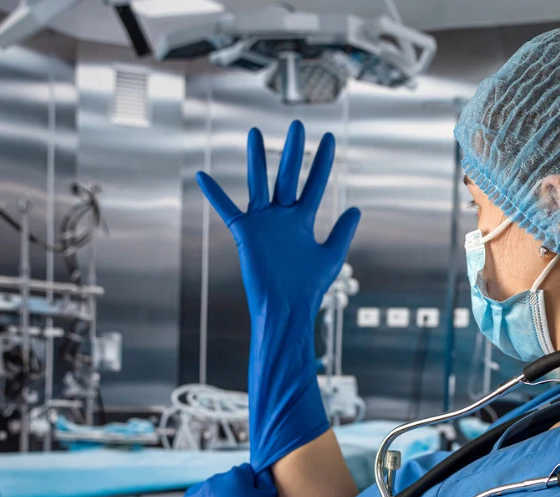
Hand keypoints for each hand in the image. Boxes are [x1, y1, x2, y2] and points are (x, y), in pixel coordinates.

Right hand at [196, 121, 360, 324]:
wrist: (287, 308)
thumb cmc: (309, 288)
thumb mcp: (331, 256)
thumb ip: (342, 232)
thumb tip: (356, 209)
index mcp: (303, 221)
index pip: (315, 184)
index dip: (323, 162)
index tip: (329, 139)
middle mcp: (283, 217)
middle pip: (289, 176)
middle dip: (295, 151)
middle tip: (298, 125)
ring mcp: (264, 223)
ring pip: (260, 183)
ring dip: (258, 159)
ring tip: (256, 133)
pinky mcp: (246, 233)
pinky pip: (227, 209)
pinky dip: (215, 194)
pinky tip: (203, 175)